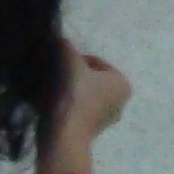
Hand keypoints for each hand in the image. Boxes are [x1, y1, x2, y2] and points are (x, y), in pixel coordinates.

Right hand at [39, 40, 132, 173]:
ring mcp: (106, 119)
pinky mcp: (90, 131)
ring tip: (51, 87)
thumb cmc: (74, 95)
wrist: (64, 134)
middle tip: (54, 74)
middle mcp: (120, 102)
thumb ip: (66, 47)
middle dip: (72, 74)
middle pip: (90, 79)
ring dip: (68, 89)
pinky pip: (78, 109)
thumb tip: (60, 39)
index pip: (95, 62)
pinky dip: (67, 104)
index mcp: (122, 84)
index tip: (60, 63)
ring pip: (83, 94)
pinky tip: (52, 102)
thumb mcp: (70, 63)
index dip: (75, 59)